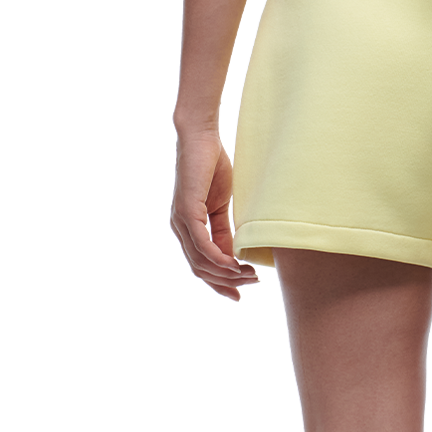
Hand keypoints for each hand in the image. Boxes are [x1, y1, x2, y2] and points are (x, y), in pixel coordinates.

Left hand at [171, 128, 258, 299]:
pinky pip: (201, 243)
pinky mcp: (186, 211)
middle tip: (251, 286)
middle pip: (200, 269)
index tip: (242, 292)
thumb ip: (225, 231)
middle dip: (226, 282)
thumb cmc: (214, 168)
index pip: (202, 265)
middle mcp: (180, 228)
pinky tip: (234, 264)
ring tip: (249, 274)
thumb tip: (234, 256)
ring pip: (201, 260)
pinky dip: (217, 257)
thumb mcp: (223, 206)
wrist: (203, 139)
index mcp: (188, 228)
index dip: (221, 282)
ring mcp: (180, 221)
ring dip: (226, 272)